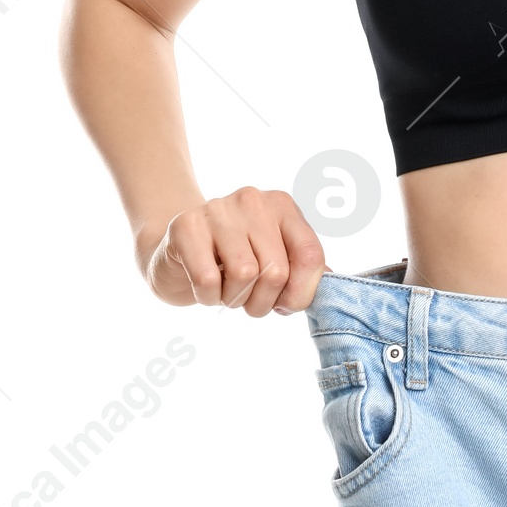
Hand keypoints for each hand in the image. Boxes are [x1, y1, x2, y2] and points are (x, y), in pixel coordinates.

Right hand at [142, 188, 327, 314]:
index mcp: (283, 207)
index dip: (301, 293)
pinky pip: (208, 280)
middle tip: (247, 301)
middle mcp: (254, 201)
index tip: (284, 305)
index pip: (310, 256)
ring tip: (225, 291)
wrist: (172, 251)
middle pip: (277, 271)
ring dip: (234, 300)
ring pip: (244, 275)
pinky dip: (208, 298)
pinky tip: (204, 288)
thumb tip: (334, 289)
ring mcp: (218, 209)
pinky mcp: (185, 226)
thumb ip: (304, 271)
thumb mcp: (272, 258)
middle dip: (263, 302)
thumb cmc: (230, 260)